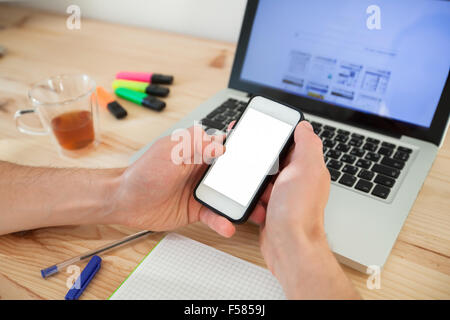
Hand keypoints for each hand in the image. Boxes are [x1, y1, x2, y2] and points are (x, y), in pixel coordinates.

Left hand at [107, 125, 264, 236]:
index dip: (246, 145)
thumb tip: (221, 143)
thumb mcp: (169, 151)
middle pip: (236, 172)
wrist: (126, 202)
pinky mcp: (197, 209)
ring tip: (258, 211)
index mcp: (199, 150)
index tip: (266, 149)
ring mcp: (202, 190)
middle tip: (269, 187)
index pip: (228, 144)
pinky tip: (228, 226)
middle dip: (253, 179)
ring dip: (244, 203)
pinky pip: (215, 215)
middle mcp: (204, 169)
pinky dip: (223, 221)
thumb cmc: (144, 172)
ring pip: (230, 195)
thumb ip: (195, 144)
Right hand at [256, 121, 357, 298]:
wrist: (288, 246)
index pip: (293, 142)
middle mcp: (296, 180)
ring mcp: (282, 195)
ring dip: (253, 176)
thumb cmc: (299, 212)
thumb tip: (304, 126)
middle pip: (274, 159)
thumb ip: (307, 144)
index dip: (278, 133)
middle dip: (261, 155)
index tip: (264, 127)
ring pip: (263, 177)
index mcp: (307, 167)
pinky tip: (247, 194)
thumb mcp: (306, 168)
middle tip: (247, 150)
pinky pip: (256, 194)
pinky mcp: (270, 208)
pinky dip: (250, 194)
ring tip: (245, 173)